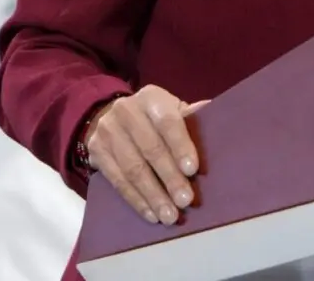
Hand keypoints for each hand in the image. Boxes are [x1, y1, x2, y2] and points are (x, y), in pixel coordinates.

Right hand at [84, 85, 209, 224]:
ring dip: (153, 195)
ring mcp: (107, 131)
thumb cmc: (153, 117)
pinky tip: (151, 214)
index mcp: (151, 97)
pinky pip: (117, 181)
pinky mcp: (96, 152)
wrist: (109, 115)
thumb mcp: (171, 109)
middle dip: (169, 178)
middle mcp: (126, 111)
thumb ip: (190, 117)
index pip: (167, 122)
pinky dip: (136, 200)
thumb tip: (217, 115)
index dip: (180, 146)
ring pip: (132, 169)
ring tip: (169, 216)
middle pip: (150, 149)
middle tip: (185, 201)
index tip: (192, 170)